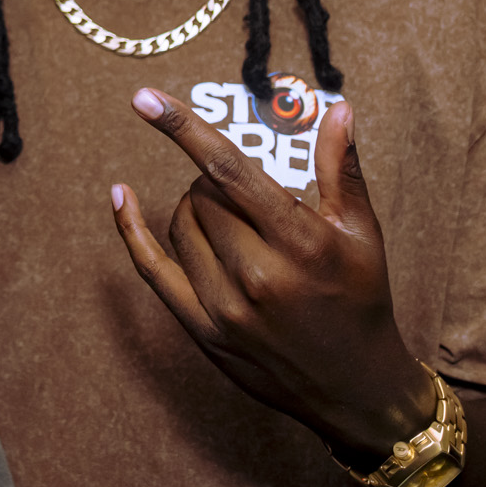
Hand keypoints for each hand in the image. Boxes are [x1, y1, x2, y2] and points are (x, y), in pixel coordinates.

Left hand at [110, 87, 433, 461]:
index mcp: (299, 243)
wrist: (356, 389)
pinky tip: (121, 198)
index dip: (183, 128)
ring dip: (196, 207)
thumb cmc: (361, 300)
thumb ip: (342, 169)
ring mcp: (225, 308)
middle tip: (249, 200)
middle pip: (203, 196)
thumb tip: (339, 109)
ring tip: (232, 221)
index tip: (145, 97)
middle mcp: (257, 275)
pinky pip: (152, 270)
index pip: (228, 170)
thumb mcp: (363, 234)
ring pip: (180, 225)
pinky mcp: (202, 331)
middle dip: (217, 183)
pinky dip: (133, 231)